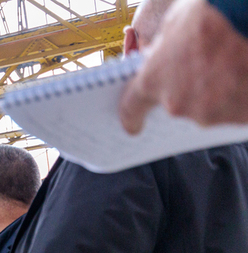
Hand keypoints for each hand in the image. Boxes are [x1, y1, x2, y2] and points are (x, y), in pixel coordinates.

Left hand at [120, 0, 247, 132]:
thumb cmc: (216, 11)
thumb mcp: (175, 24)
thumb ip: (164, 50)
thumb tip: (164, 56)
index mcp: (153, 80)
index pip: (132, 107)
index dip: (133, 115)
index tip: (134, 124)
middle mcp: (178, 103)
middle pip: (179, 102)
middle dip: (190, 87)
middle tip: (208, 64)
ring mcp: (211, 112)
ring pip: (210, 106)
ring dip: (218, 90)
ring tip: (232, 63)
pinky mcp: (239, 116)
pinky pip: (237, 107)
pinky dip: (240, 93)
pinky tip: (245, 72)